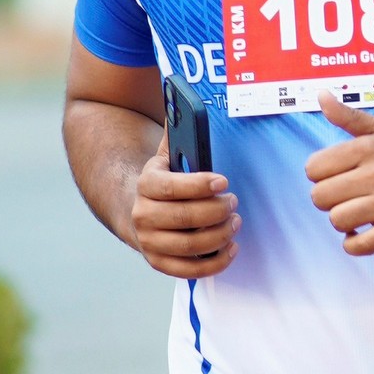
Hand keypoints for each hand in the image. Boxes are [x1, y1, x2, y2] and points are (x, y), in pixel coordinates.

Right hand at [128, 140, 239, 278]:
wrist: (138, 212)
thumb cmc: (164, 183)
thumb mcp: (166, 158)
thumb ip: (177, 137)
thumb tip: (184, 103)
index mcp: (146, 185)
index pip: (171, 187)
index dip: (199, 185)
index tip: (223, 182)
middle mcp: (143, 215)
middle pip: (185, 217)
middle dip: (216, 211)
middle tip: (233, 203)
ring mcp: (150, 241)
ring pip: (190, 244)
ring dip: (220, 235)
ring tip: (235, 223)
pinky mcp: (159, 262)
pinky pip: (189, 270)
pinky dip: (214, 263)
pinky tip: (231, 248)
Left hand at [306, 99, 373, 254]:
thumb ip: (349, 116)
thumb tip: (321, 96)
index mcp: (367, 148)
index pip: (313, 168)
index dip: (320, 175)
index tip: (337, 176)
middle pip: (319, 197)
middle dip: (329, 199)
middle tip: (347, 196)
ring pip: (337, 220)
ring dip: (343, 221)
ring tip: (357, 213)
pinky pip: (360, 246)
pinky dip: (354, 244)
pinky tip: (362, 232)